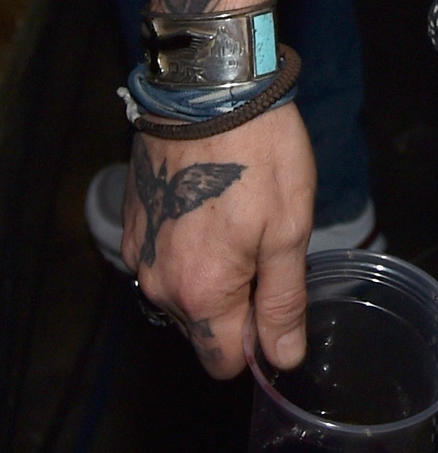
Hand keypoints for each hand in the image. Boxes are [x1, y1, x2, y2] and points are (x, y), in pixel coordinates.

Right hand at [124, 104, 314, 378]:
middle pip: (202, 329)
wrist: (207, 90)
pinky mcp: (133, 225)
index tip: (278, 308)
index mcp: (200, 293)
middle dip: (235, 308)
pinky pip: (164, 261)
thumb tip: (283, 361)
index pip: (222, 362)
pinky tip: (213, 211)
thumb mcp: (289, 230)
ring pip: (181, 296)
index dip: (256, 346)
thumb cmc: (258, 155)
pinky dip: (189, 250)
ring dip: (212, 278)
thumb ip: (283, 302)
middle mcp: (159, 284)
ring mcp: (140, 253)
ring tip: (240, 224)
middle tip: (266, 252)